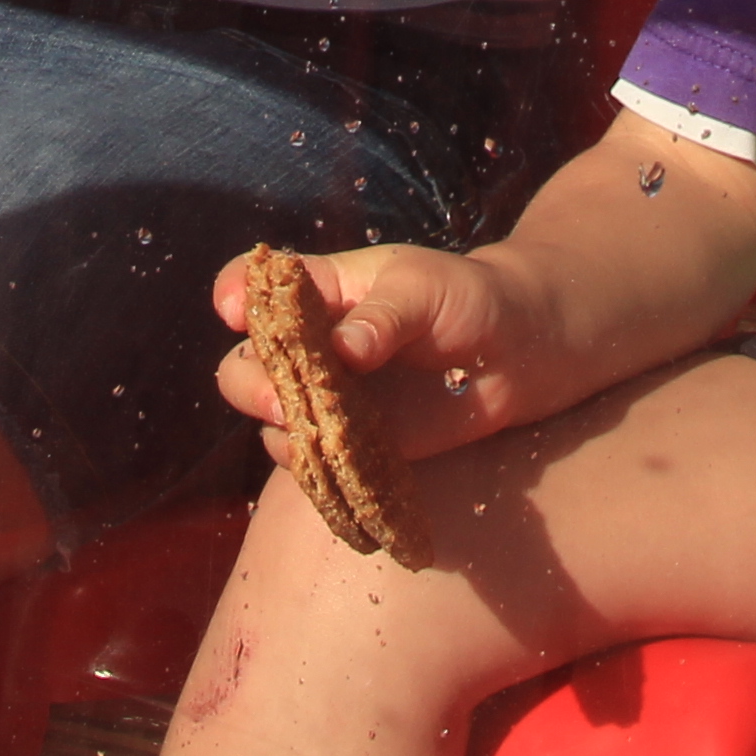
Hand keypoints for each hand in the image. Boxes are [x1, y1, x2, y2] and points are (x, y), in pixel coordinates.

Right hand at [205, 243, 544, 463]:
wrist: (520, 351)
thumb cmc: (470, 298)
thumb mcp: (428, 290)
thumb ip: (385, 316)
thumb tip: (344, 350)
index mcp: (321, 291)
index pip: (255, 284)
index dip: (236, 295)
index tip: (236, 311)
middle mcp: (312, 346)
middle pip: (246, 364)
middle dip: (250, 383)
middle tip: (277, 400)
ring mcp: (331, 399)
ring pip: (275, 421)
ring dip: (282, 433)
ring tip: (310, 438)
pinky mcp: (357, 444)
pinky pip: (318, 463)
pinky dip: (319, 471)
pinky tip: (337, 470)